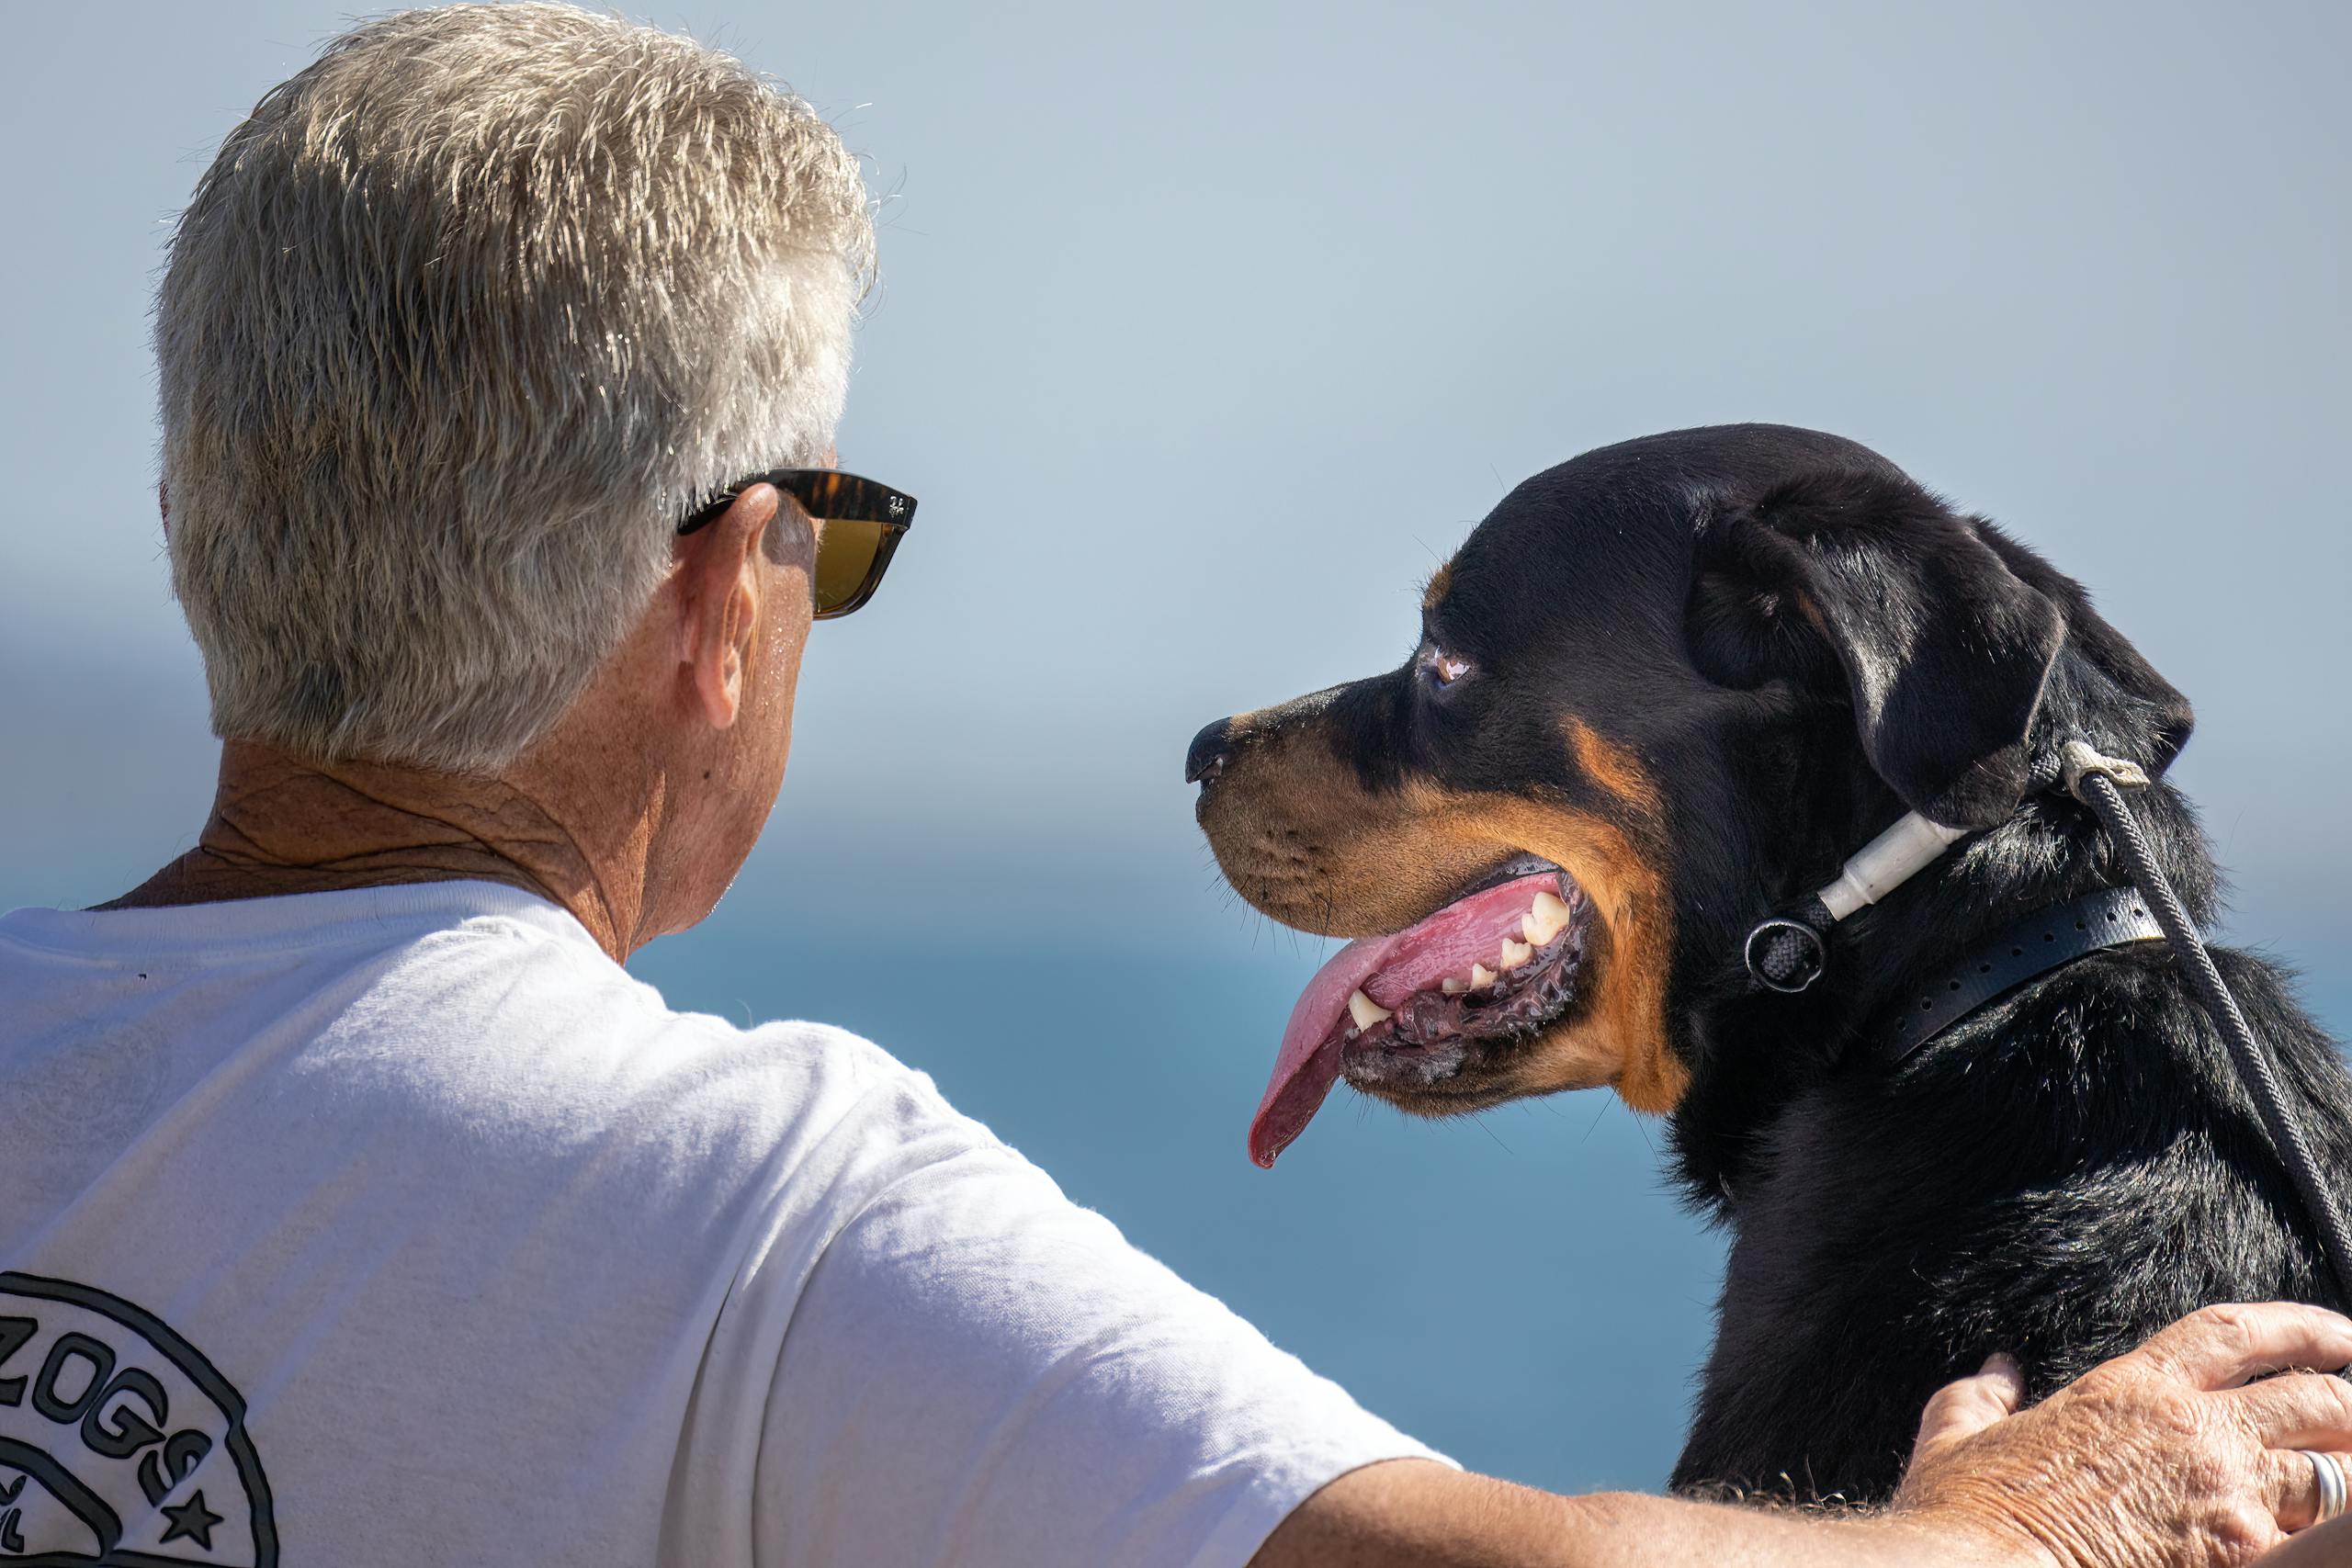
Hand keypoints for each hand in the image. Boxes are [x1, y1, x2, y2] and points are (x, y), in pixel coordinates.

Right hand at [1895, 1303, 2351, 1567]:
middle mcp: (2193, 1431)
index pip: (2234, 1333)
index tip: (2336, 1331)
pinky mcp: (2241, 1556)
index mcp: (2129, 1389)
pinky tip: (2331, 1539)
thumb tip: (1993, 1369)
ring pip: (2332, 1473)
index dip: (2298, 1325)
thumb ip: (1979, 1396)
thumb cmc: (1968, 1515)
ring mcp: (2226, 1497)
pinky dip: (2328, 1536)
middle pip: (2310, 1396)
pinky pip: (2314, 1540)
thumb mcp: (1954, 1436)